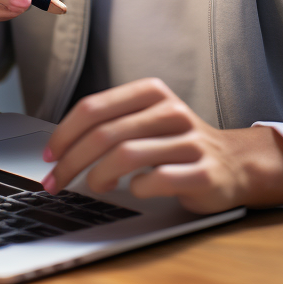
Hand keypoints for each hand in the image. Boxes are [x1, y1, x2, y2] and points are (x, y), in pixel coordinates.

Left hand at [41, 78, 282, 213]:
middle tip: (55, 182)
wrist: (234, 164)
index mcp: (151, 93)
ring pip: (126, 155)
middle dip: (71, 161)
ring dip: (98, 176)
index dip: (64, 133)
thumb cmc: (177, 145)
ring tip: (94, 187)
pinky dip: (136, 188)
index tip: (48, 155)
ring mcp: (190, 142)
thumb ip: (111, 124)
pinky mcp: (203, 172)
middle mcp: (171, 112)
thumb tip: (59, 147)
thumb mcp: (146, 121)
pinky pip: (158, 180)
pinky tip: (133, 190)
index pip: (94, 107)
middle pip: (105, 134)